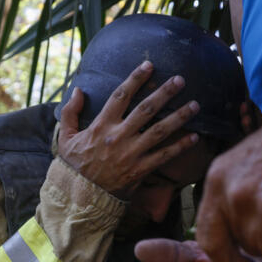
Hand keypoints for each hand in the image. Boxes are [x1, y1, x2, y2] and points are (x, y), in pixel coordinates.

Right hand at [58, 61, 199, 196]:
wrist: (80, 197)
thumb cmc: (74, 166)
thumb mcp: (65, 137)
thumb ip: (70, 112)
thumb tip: (78, 90)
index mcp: (101, 125)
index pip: (120, 95)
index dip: (135, 79)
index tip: (149, 65)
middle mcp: (118, 136)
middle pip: (146, 109)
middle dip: (165, 93)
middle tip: (181, 80)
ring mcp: (131, 153)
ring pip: (160, 131)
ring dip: (179, 116)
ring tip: (195, 105)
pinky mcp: (140, 170)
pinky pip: (164, 156)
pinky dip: (180, 147)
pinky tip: (195, 137)